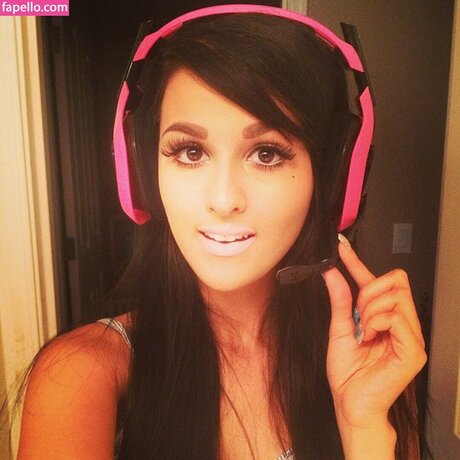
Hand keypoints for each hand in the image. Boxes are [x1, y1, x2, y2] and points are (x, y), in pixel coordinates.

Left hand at [322, 235, 426, 433]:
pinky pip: (398, 317)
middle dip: (369, 291)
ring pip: (397, 295)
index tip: (341, 247)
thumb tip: (332, 272)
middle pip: (396, 281)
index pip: (377, 280)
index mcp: (384, 317)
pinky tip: (370, 335)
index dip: (358, 262)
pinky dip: (378, 321)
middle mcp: (402, 324)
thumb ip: (339, 300)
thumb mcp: (339, 329)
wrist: (350, 403)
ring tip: (363, 329)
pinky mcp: (413, 351)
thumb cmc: (347, 373)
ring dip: (370, 308)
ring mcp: (410, 336)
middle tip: (357, 314)